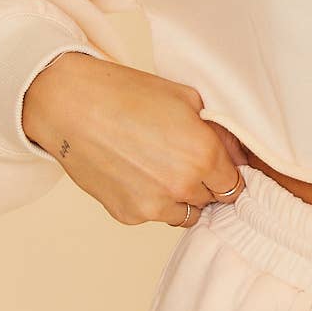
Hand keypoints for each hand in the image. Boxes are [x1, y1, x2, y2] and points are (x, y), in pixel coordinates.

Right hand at [21, 53, 245, 228]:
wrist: (71, 106)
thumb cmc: (126, 94)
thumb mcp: (186, 99)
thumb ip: (220, 132)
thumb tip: (239, 157)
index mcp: (204, 154)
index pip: (236, 186)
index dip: (228, 175)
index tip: (219, 168)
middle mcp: (182, 185)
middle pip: (213, 201)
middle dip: (206, 185)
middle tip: (185, 161)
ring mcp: (154, 205)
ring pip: (186, 215)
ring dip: (182, 198)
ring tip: (160, 167)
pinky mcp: (128, 214)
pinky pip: (154, 216)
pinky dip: (152, 201)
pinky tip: (136, 172)